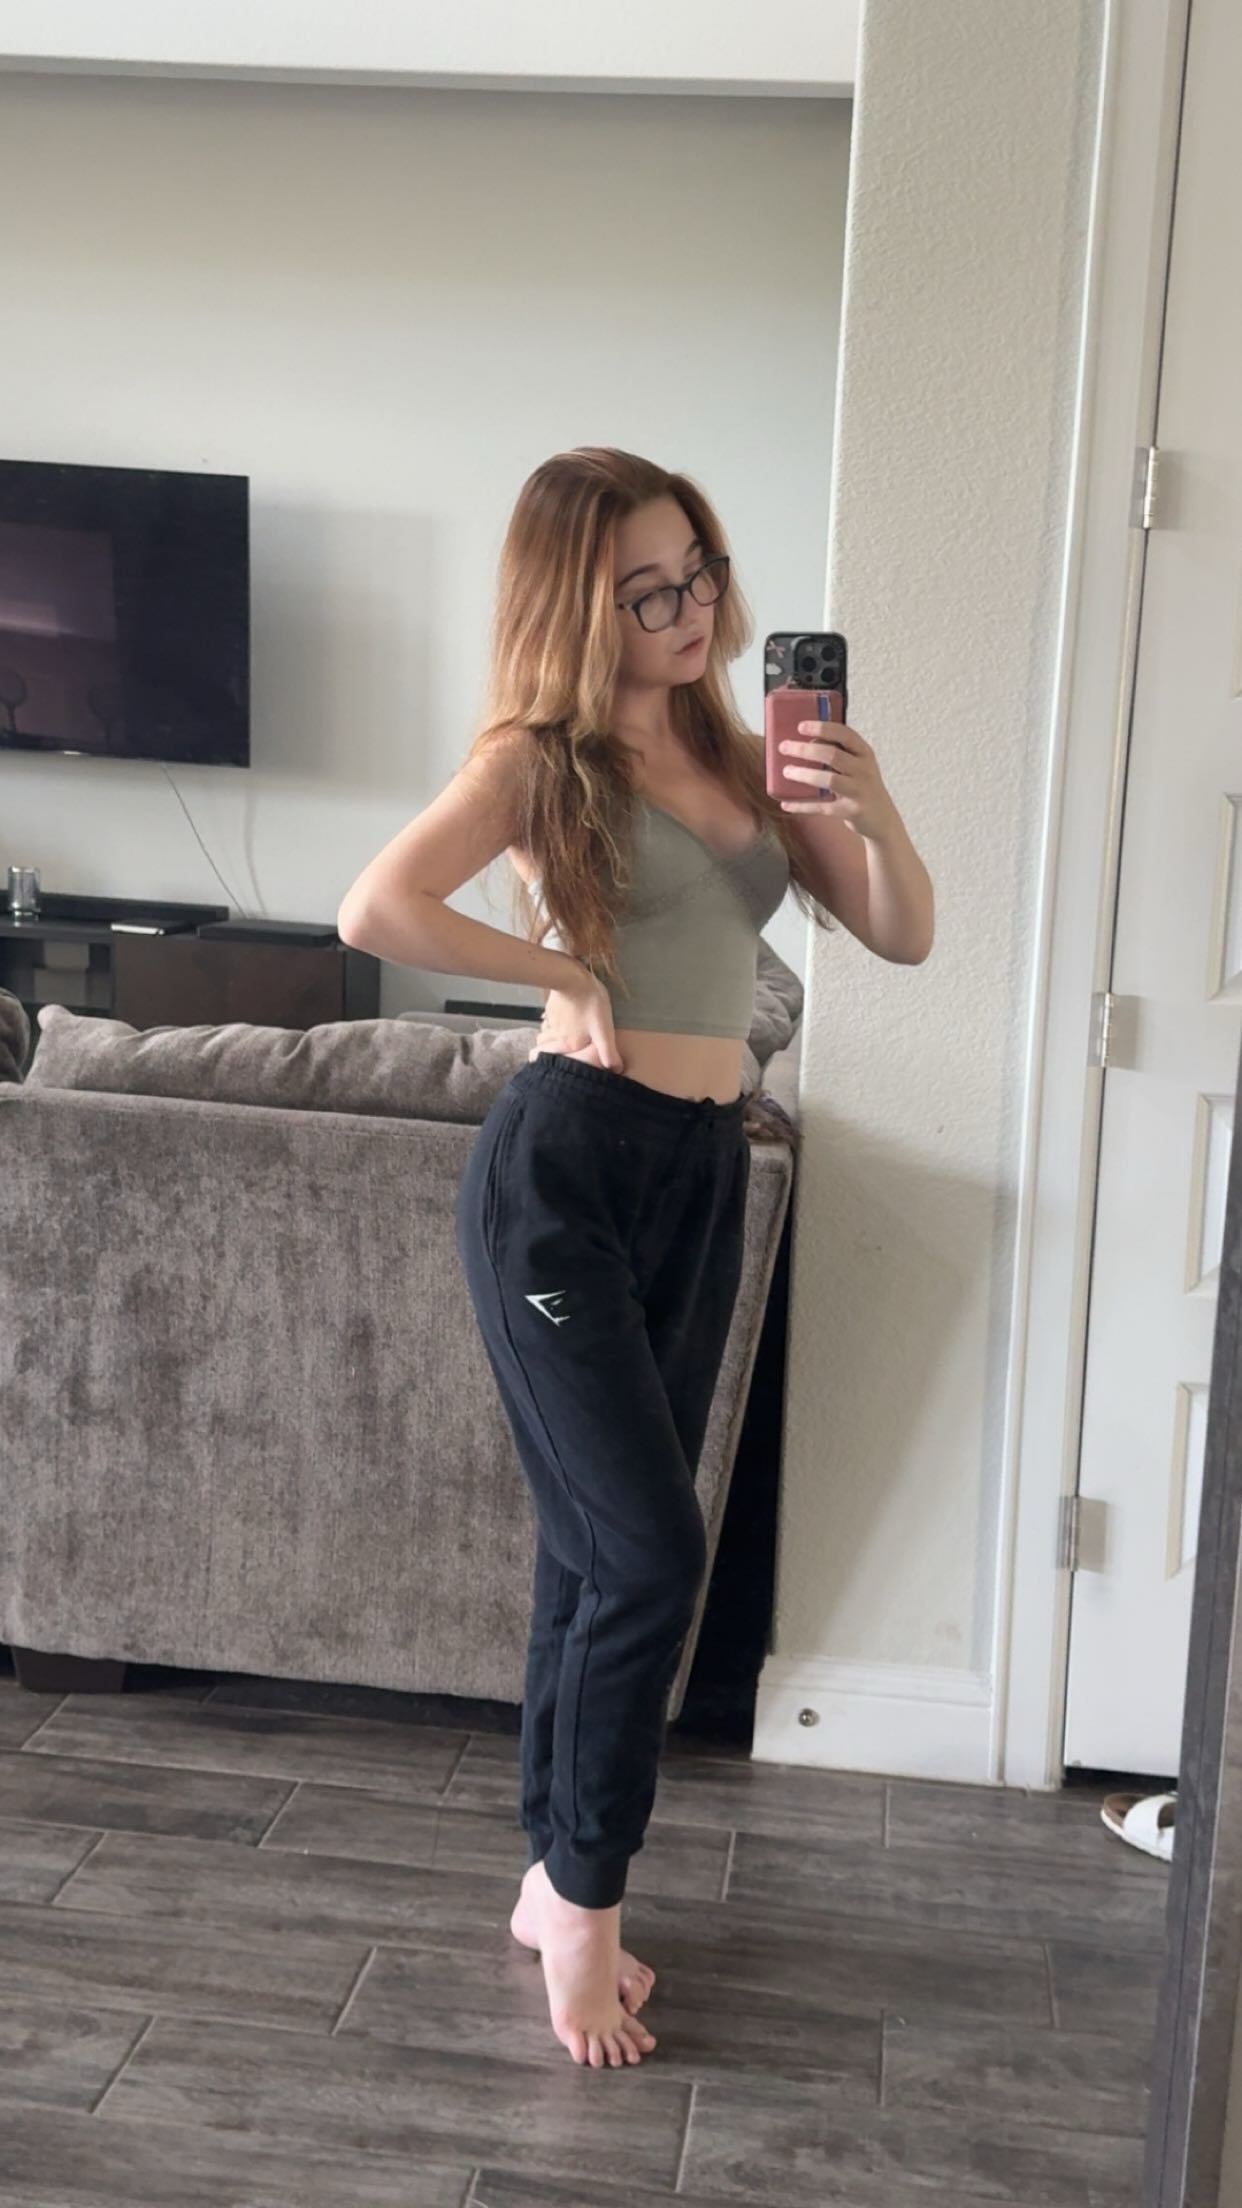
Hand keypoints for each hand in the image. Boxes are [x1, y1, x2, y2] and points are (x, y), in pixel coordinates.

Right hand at [528, 964, 624, 1072]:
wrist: (569, 977)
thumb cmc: (590, 1002)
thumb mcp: (604, 1029)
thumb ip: (608, 1052)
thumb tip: (616, 1070)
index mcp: (572, 1044)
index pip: (569, 1062)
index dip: (575, 1065)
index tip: (580, 1067)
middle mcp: (558, 1037)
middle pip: (556, 1050)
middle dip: (560, 1053)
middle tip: (567, 1053)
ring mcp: (552, 1022)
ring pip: (551, 1036)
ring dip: (555, 1039)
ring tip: (566, 1037)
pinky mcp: (550, 1010)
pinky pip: (550, 1022)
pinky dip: (555, 1024)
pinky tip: (564, 1018)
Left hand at [778, 718, 897, 839]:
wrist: (882, 819)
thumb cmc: (862, 787)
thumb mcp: (858, 766)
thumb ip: (838, 754)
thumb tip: (805, 743)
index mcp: (864, 753)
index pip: (845, 734)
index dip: (822, 728)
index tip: (800, 726)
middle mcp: (864, 770)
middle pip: (832, 755)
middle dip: (805, 750)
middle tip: (784, 747)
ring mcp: (859, 792)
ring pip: (828, 780)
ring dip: (804, 774)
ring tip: (786, 771)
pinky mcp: (851, 812)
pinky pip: (822, 807)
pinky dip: (802, 805)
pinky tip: (785, 803)